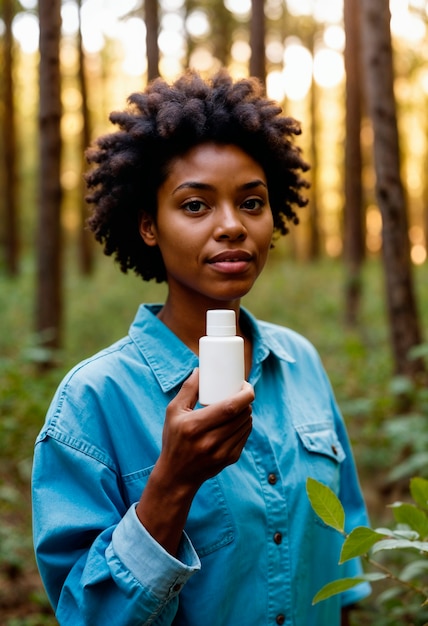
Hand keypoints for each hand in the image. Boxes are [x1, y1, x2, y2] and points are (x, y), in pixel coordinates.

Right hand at [158, 368, 253, 491]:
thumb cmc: (174, 439)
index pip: (230, 408)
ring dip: (247, 412)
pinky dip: (245, 425)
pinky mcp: (230, 459)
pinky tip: (238, 420)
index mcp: (195, 426)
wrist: (177, 475)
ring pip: (246, 425)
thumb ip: (188, 389)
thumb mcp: (173, 412)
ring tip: (240, 405)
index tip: (245, 385)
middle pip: (241, 415)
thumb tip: (201, 370)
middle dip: (246, 401)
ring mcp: (222, 452)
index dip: (244, 394)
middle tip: (241, 392)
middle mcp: (210, 441)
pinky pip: (245, 436)